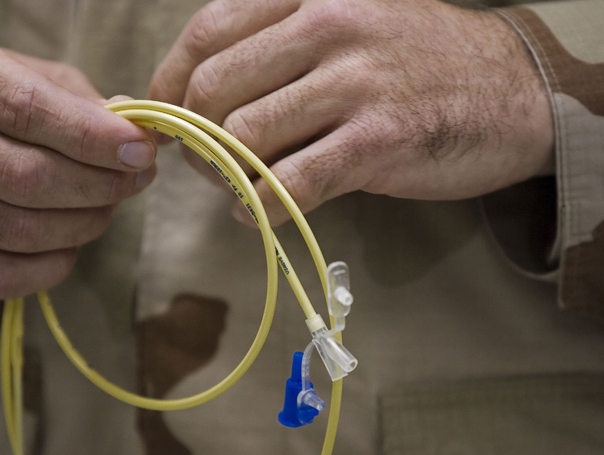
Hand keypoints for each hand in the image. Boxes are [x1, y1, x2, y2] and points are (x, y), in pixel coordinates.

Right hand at [0, 42, 156, 297]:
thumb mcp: (38, 79)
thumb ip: (86, 102)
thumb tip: (138, 137)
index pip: (29, 110)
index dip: (95, 137)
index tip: (141, 152)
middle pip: (29, 177)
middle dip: (101, 185)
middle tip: (138, 179)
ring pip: (21, 230)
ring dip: (85, 224)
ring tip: (107, 205)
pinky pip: (4, 277)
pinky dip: (54, 265)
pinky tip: (71, 241)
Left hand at [148, 0, 552, 225]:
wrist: (511, 91)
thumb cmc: (416, 62)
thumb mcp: (347, 24)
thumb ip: (276, 48)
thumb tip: (195, 96)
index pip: (205, 35)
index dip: (167, 85)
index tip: (163, 120)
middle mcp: (327, 27)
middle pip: (213, 90)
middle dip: (193, 138)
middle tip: (205, 163)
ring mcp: (355, 83)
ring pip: (243, 138)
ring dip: (224, 177)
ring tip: (237, 189)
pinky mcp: (379, 141)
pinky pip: (290, 184)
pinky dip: (261, 208)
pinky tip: (261, 212)